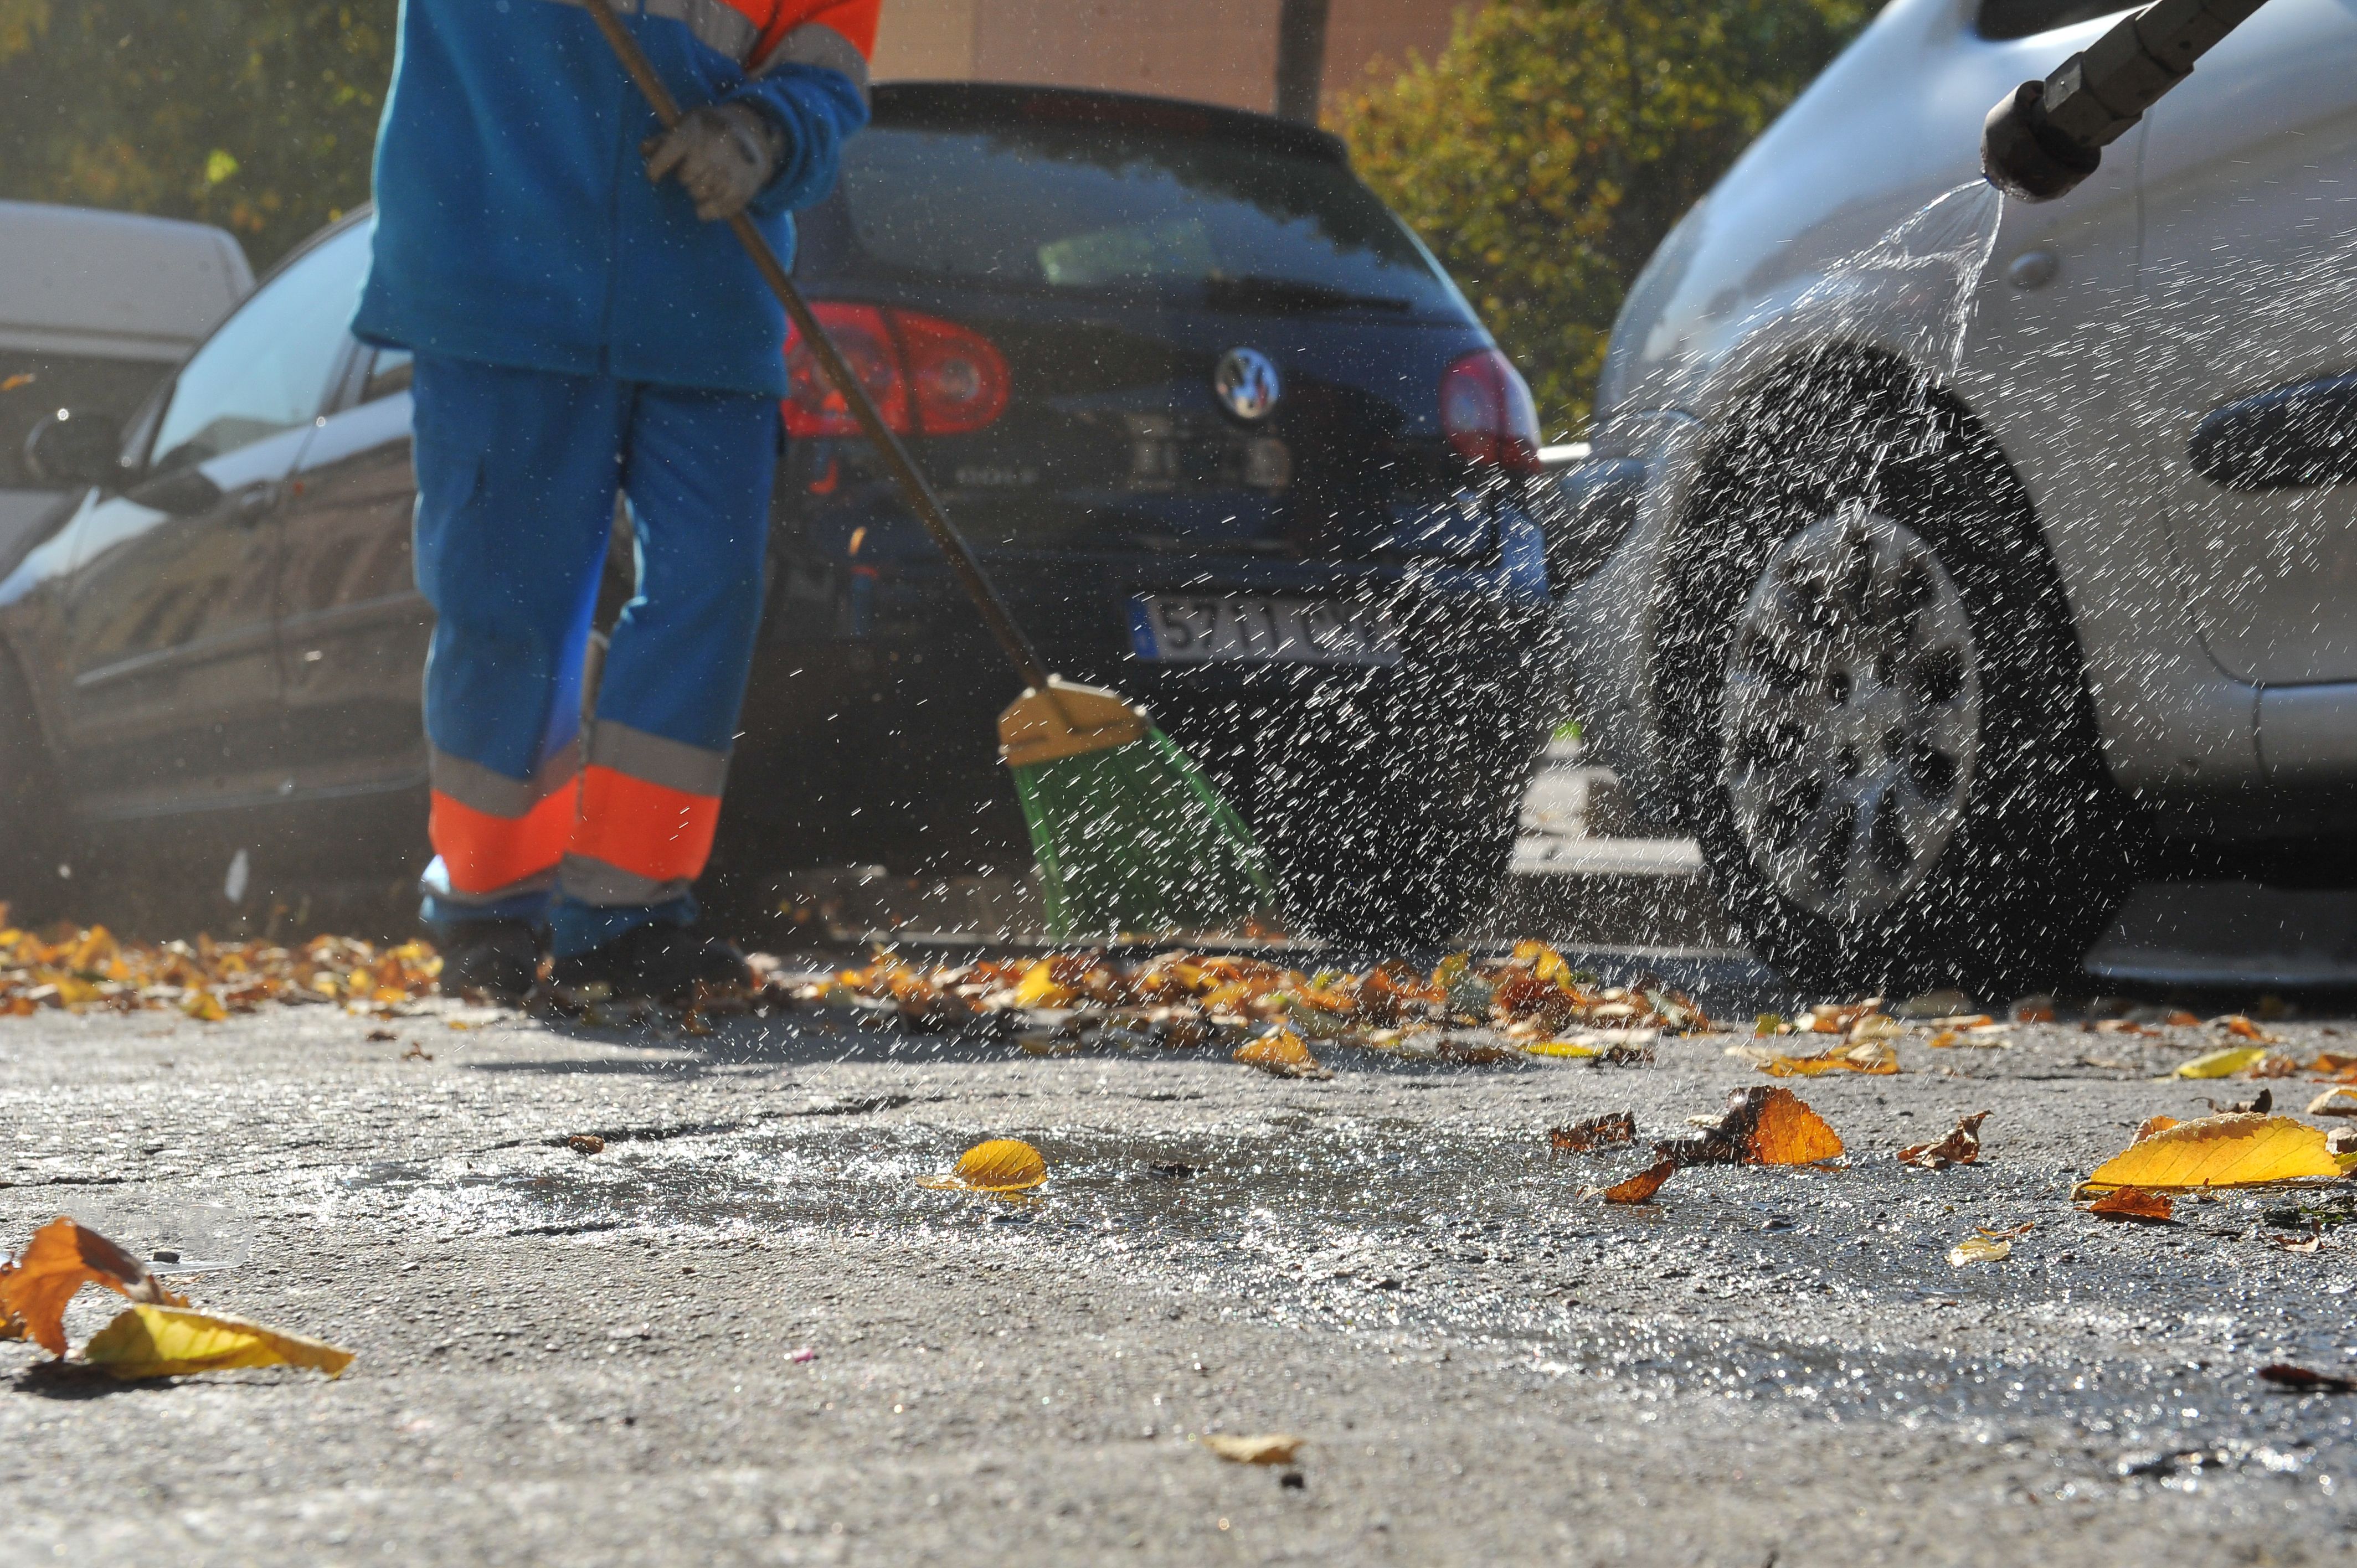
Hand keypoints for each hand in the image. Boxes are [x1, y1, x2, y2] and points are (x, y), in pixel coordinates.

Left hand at [642, 104, 781, 221]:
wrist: (754, 133)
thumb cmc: (710, 130)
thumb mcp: (687, 125)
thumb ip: (664, 140)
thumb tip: (643, 149)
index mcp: (697, 131)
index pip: (668, 153)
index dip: (655, 168)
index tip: (652, 176)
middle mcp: (714, 149)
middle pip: (685, 178)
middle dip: (685, 177)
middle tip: (694, 170)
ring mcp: (730, 171)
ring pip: (699, 194)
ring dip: (698, 192)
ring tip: (706, 180)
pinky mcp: (742, 190)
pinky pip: (716, 210)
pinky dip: (709, 209)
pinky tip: (711, 199)